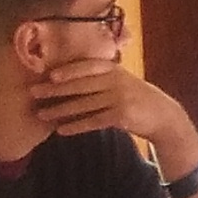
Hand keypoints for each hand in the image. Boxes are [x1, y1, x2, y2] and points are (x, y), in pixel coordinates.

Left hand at [32, 59, 197, 172]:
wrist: (163, 116)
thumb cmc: (136, 97)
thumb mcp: (122, 81)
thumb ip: (100, 77)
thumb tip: (68, 78)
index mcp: (114, 70)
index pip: (87, 67)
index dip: (68, 70)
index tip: (49, 74)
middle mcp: (116, 81)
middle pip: (80, 85)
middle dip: (55, 89)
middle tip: (33, 92)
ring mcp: (119, 99)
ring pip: (83, 104)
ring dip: (60, 110)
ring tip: (41, 114)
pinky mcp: (121, 117)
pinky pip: (93, 121)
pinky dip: (76, 126)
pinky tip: (61, 130)